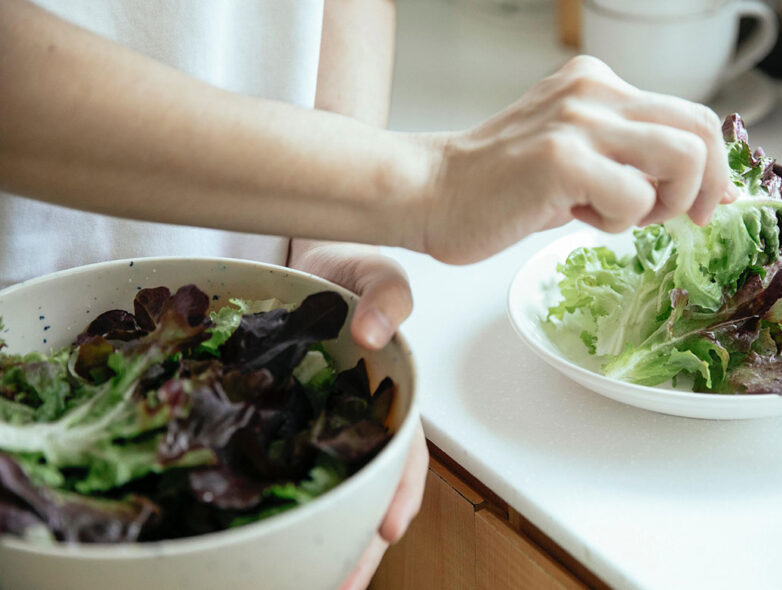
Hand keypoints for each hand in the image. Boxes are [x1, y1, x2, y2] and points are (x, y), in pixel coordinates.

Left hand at [288, 241, 429, 589]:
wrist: (293, 261)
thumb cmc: (342, 268)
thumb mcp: (373, 271)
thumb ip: (386, 293)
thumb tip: (374, 331)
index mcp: (387, 396)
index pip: (403, 454)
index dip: (400, 493)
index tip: (387, 528)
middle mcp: (352, 421)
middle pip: (364, 493)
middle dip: (358, 544)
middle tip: (341, 585)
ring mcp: (312, 428)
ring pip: (324, 495)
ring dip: (321, 542)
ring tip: (304, 583)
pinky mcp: (276, 427)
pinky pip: (279, 473)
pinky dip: (276, 509)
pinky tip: (260, 538)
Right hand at [414, 55, 737, 264]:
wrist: (431, 192)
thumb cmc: (499, 186)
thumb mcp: (573, 155)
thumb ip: (625, 157)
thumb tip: (690, 186)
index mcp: (597, 84)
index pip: (688, 115)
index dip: (714, 165)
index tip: (708, 202)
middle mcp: (593, 91)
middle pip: (699, 130)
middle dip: (705, 187)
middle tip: (683, 219)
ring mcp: (577, 122)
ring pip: (682, 158)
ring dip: (664, 203)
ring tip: (619, 217)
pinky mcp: (561, 159)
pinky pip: (633, 197)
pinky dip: (617, 224)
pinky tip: (577, 218)